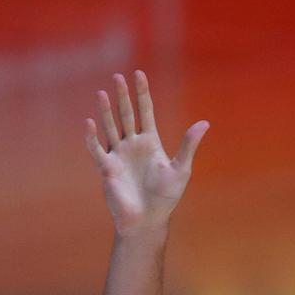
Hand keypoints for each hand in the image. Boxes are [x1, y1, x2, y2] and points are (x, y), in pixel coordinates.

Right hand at [85, 70, 208, 233]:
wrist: (148, 220)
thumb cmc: (166, 197)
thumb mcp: (181, 169)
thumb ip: (188, 145)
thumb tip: (204, 123)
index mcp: (151, 142)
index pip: (146, 111)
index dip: (142, 93)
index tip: (139, 74)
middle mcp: (133, 145)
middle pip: (127, 114)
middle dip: (123, 96)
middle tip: (118, 76)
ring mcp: (119, 155)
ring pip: (111, 127)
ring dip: (106, 111)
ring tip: (102, 92)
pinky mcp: (107, 168)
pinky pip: (97, 149)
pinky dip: (92, 137)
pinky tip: (90, 122)